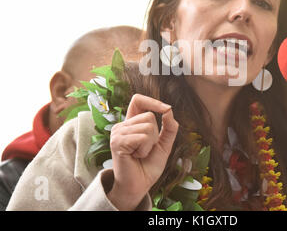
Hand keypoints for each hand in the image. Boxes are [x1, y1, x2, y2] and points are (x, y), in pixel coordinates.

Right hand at [106, 94, 178, 209]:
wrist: (139, 185)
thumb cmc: (148, 166)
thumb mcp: (164, 144)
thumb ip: (169, 128)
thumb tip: (169, 110)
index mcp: (131, 123)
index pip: (138, 100)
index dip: (152, 101)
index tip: (166, 109)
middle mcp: (122, 125)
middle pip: (149, 116)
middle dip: (155, 135)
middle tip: (145, 149)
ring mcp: (118, 132)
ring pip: (148, 126)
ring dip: (149, 144)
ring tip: (139, 154)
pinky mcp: (117, 142)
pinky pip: (142, 137)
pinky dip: (144, 149)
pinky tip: (135, 156)